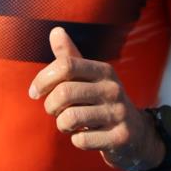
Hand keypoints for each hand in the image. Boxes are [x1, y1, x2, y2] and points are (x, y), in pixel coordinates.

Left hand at [28, 27, 165, 170]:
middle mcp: (113, 88)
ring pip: (69, 118)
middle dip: (50, 106)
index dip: (42, 79)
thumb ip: (70, 57)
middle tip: (54, 111)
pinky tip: (86, 136)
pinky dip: (76, 140)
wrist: (136, 133)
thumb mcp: (90, 77)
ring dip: (62, 125)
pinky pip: (81, 140)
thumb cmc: (102, 101)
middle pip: (64, 93)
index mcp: (103, 70)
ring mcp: (118, 113)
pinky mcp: (120, 136)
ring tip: (69, 124)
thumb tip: (55, 30)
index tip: (34, 92)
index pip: (65, 65)